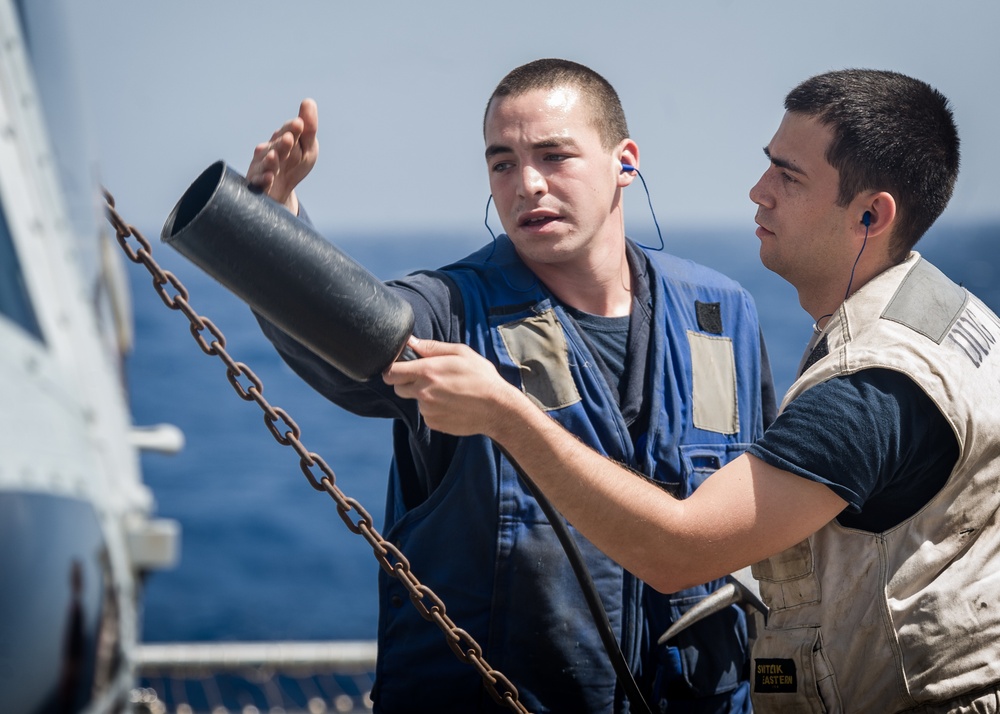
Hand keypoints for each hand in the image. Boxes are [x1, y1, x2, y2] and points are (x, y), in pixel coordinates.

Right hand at [246, 98, 318, 213]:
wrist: (280, 191)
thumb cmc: (295, 165)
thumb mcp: (307, 148)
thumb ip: (309, 129)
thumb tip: (309, 101)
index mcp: (283, 140)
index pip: (289, 132)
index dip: (292, 129)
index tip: (299, 124)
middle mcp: (270, 151)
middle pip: (277, 147)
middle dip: (282, 143)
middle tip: (288, 138)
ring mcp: (262, 167)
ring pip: (266, 163)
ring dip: (270, 160)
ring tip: (274, 156)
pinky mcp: (257, 183)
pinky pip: (259, 181)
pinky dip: (263, 179)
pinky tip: (269, 177)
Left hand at [383, 337, 523, 437]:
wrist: (497, 408)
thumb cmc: (482, 377)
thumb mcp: (461, 353)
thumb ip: (432, 348)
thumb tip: (412, 342)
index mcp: (427, 371)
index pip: (391, 373)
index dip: (392, 369)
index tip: (399, 368)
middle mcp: (423, 392)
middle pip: (398, 388)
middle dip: (406, 382)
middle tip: (428, 378)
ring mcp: (427, 410)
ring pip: (415, 401)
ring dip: (424, 396)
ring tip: (448, 392)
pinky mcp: (434, 423)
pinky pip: (426, 414)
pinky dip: (434, 409)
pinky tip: (452, 404)